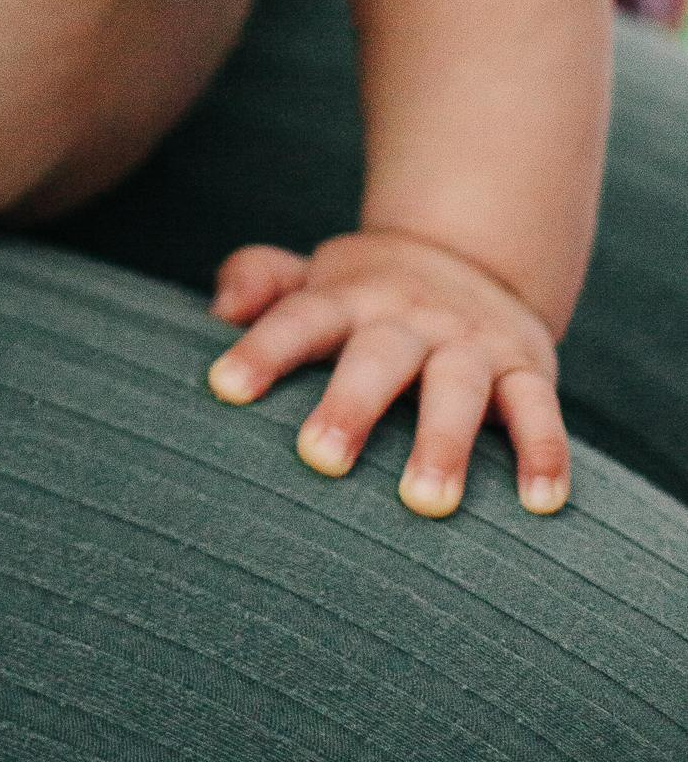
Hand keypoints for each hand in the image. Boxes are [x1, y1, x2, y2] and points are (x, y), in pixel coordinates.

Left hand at [206, 230, 569, 519]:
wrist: (472, 257)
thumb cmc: (365, 295)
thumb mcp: (313, 277)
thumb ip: (260, 281)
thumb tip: (217, 312)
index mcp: (346, 297)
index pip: (298, 320)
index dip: (262, 350)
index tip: (225, 389)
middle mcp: (408, 315)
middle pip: (377, 356)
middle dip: (351, 405)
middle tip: (320, 460)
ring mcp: (469, 341)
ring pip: (458, 387)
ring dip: (444, 443)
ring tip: (425, 505)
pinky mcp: (525, 367)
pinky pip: (538, 409)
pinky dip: (544, 453)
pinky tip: (541, 504)